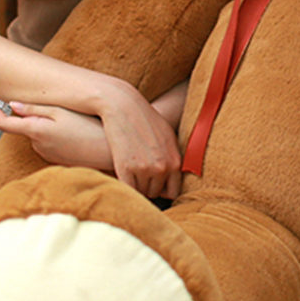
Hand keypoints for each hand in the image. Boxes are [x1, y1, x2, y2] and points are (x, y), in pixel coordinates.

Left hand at [0, 100, 111, 172]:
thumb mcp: (62, 113)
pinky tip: (78, 135)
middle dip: (37, 117)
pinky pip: (51, 145)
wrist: (111, 154)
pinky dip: (59, 138)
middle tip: (64, 110)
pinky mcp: (57, 162)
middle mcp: (37, 146)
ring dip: (50, 128)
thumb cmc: (90, 130)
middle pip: (27, 126)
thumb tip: (12, 105)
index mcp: (36, 131)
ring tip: (76, 124)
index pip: (4, 123)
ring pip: (40, 135)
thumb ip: (36, 109)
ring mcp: (47, 155)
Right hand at [94, 83, 182, 199]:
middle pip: (155, 193)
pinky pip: (128, 189)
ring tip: (132, 169)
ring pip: (141, 191)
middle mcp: (162, 167)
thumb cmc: (146, 120)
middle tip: (140, 173)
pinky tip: (123, 173)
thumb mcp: (169, 137)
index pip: (173, 191)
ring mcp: (144, 169)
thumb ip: (173, 159)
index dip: (163, 190)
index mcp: (175, 161)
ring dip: (136, 184)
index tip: (156, 185)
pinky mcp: (125, 168)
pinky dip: (125, 185)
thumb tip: (171, 180)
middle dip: (148, 186)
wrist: (124, 107)